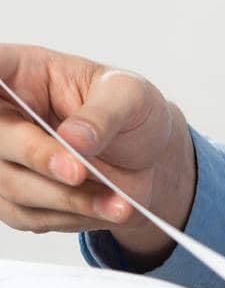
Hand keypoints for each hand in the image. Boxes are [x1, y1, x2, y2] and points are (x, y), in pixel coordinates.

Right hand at [0, 44, 195, 267]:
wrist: (148, 157)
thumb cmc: (133, 111)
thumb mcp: (132, 97)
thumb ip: (104, 113)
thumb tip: (73, 138)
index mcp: (23, 71)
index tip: (1, 82)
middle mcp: (4, 113)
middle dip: (39, 157)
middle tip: (79, 172)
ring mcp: (4, 157)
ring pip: (10, 183)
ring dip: (65, 197)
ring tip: (116, 200)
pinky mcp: (12, 197)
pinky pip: (27, 214)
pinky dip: (70, 215)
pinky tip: (107, 207)